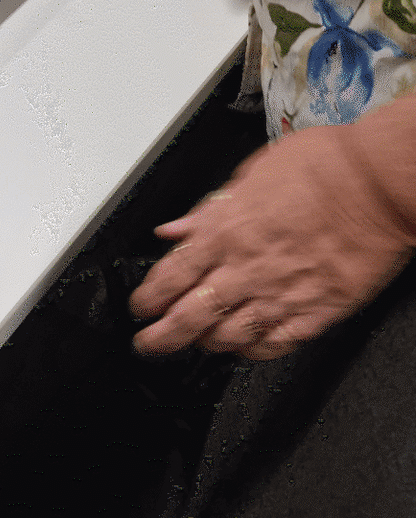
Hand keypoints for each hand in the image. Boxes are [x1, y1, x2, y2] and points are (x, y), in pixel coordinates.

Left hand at [129, 125, 415, 359]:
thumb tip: (175, 228)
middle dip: (163, 337)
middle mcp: (248, 267)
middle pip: (191, 315)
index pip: (171, 274)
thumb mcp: (249, 173)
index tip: (138, 307)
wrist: (379, 182)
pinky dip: (254, 351)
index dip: (148, 297)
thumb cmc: (321, 166)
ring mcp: (284, 293)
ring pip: (230, 335)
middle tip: (148, 345)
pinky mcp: (320, 311)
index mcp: (226, 230)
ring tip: (192, 346)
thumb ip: (207, 209)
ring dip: (204, 345)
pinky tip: (244, 350)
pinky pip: (278, 343)